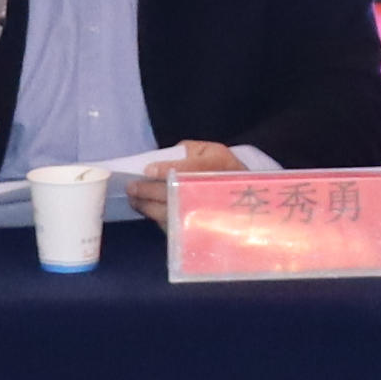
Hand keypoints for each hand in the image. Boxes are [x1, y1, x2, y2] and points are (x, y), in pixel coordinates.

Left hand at [119, 139, 242, 223]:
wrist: (249, 199)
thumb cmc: (224, 170)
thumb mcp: (213, 151)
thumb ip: (189, 150)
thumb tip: (166, 158)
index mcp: (214, 166)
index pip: (186, 170)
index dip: (165, 170)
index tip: (147, 170)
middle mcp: (208, 192)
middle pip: (171, 193)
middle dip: (147, 190)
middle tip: (131, 187)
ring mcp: (201, 213)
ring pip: (167, 212)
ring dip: (146, 207)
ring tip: (134, 200)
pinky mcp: (196, 229)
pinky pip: (171, 225)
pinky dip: (155, 218)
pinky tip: (146, 210)